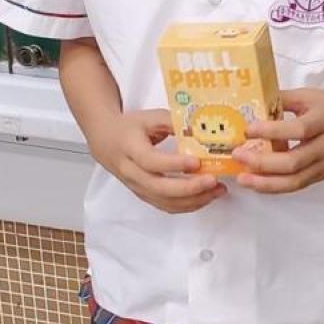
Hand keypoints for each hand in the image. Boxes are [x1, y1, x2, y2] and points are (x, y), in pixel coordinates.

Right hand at [90, 109, 224, 214]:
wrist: (106, 141)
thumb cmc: (130, 127)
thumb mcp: (150, 118)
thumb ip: (173, 122)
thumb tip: (200, 131)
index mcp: (129, 148)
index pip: (151, 161)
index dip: (174, 164)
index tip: (197, 162)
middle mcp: (131, 172)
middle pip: (158, 188)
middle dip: (189, 188)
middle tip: (212, 180)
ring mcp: (137, 187)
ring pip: (164, 201)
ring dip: (193, 200)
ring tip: (217, 190)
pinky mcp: (144, 195)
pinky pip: (166, 206)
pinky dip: (188, 205)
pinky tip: (206, 197)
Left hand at [233, 89, 323, 192]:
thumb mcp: (310, 96)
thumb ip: (283, 99)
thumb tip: (251, 102)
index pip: (298, 130)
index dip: (272, 131)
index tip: (249, 130)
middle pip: (294, 162)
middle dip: (263, 162)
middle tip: (238, 156)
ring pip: (295, 181)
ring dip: (266, 183)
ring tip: (243, 179)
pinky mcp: (321, 175)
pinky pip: (297, 185)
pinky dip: (275, 187)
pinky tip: (257, 184)